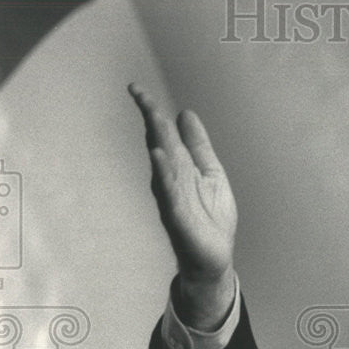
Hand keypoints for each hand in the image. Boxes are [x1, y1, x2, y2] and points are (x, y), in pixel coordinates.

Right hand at [129, 84, 236, 328]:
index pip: (164, 134)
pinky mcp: (178, 217)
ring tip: (152, 117)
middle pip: (160, 143)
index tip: (136, 89)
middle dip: (150, 117)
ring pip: (162, 165)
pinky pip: (169, 193)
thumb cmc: (210, 218)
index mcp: (180, 167)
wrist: (213, 258)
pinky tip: (159, 158)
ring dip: (156, 141)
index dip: (152, 111)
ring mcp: (172, 198)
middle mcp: (171, 179)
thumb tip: (186, 113)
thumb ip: (199, 146)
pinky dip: (164, 175)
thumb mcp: (211, 173)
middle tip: (137, 92)